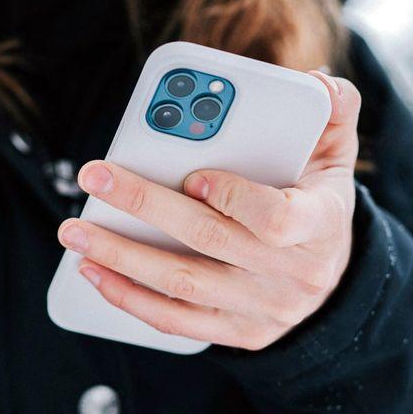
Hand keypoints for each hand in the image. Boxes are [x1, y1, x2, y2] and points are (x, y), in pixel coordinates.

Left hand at [56, 72, 361, 350]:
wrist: (331, 276)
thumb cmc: (319, 200)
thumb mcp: (336, 153)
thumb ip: (334, 109)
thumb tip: (316, 80)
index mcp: (321, 224)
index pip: (278, 219)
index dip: (233, 198)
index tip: (192, 175)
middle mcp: (294, 274)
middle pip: (210, 242)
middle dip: (145, 206)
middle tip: (94, 178)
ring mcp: (265, 309)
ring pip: (183, 284)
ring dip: (121, 257)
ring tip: (76, 230)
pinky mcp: (238, 333)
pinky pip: (177, 321)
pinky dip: (130, 298)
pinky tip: (94, 271)